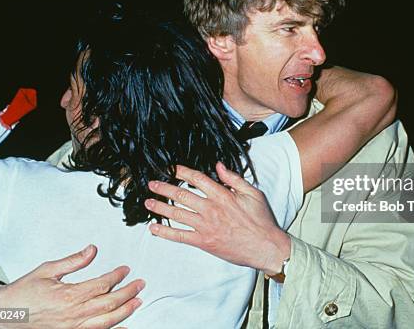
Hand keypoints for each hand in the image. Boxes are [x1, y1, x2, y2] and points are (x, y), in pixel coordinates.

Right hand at [0, 245, 143, 328]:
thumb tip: (92, 250)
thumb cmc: (23, 292)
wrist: (3, 313)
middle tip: (140, 284)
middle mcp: (73, 314)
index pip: (102, 284)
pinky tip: (123, 326)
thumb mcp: (48, 269)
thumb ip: (74, 261)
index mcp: (69, 295)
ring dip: (125, 312)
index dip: (117, 276)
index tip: (126, 269)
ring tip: (137, 302)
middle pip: (109, 304)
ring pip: (106, 322)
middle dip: (128, 293)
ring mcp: (72, 328)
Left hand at [145, 162, 290, 275]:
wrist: (265, 247)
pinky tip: (154, 228)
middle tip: (152, 184)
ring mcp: (205, 226)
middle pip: (182, 195)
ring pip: (177, 214)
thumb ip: (234, 179)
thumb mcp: (253, 193)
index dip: (183, 172)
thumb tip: (218, 166)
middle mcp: (211, 209)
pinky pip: (180, 236)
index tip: (172, 168)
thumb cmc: (261, 221)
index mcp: (222, 195)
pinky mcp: (204, 241)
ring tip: (148, 202)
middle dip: (164, 188)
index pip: (197, 179)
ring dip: (160, 207)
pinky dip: (165, 232)